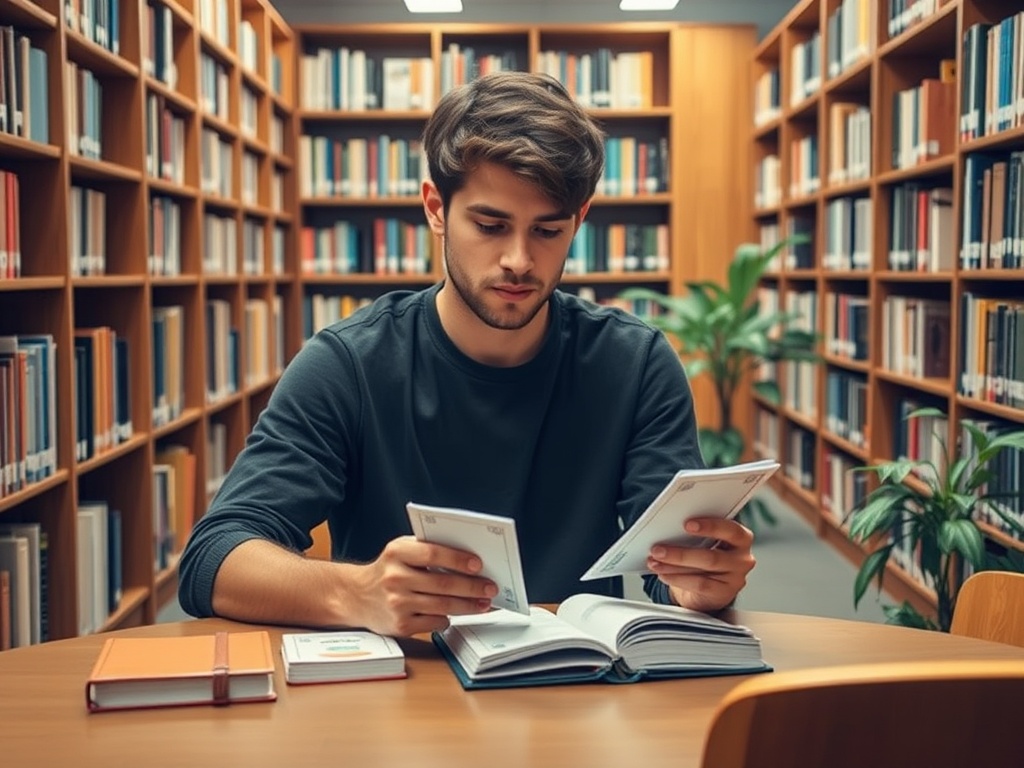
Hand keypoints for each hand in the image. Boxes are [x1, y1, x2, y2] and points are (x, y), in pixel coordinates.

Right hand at [342, 536, 497, 636]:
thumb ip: (427, 549)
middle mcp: (395, 578)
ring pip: (443, 605)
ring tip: (484, 603)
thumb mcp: (400, 551)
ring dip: (469, 605)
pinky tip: (455, 613)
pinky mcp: (400, 626)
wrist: (356, 596)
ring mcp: (397, 604)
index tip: (478, 565)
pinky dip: (448, 618)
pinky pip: (435, 622)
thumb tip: (468, 558)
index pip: (433, 554)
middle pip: (443, 584)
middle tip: (490, 588)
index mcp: (396, 553)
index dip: (458, 559)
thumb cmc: (387, 570)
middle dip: (472, 587)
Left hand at [646, 517, 754, 612]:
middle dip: (681, 552)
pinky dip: (677, 579)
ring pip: (703, 571)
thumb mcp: (705, 541)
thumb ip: (696, 534)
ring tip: (655, 561)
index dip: (710, 526)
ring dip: (674, 565)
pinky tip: (663, 574)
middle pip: (712, 556)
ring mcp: (735, 578)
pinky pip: (699, 585)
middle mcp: (742, 558)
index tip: (687, 524)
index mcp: (740, 538)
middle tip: (658, 548)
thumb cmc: (705, 556)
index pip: (730, 530)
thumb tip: (668, 528)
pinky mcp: (724, 593)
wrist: (709, 588)